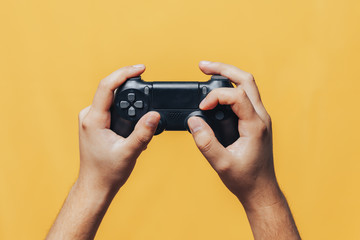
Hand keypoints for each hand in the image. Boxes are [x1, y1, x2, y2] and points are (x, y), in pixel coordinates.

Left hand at [77, 64, 159, 193]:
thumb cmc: (107, 172)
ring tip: (144, 108)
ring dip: (129, 99)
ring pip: (111, 99)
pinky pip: (110, 108)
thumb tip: (155, 115)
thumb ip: (143, 133)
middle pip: (110, 89)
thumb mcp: (129, 152)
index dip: (124, 73)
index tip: (141, 68)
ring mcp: (91, 119)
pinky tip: (135, 120)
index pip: (107, 86)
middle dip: (130, 85)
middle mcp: (89, 116)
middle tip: (149, 87)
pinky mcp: (95, 124)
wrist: (96, 185)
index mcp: (93, 120)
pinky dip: (124, 109)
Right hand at [188, 61, 277, 208]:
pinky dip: (230, 89)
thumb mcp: (222, 164)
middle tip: (203, 66)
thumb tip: (193, 121)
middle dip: (223, 69)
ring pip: (248, 85)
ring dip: (228, 75)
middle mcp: (261, 117)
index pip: (236, 96)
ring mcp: (260, 118)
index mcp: (255, 125)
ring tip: (208, 72)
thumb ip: (206, 143)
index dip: (214, 97)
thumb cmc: (245, 179)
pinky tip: (216, 92)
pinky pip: (245, 97)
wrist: (260, 189)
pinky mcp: (255, 122)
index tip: (201, 109)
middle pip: (246, 80)